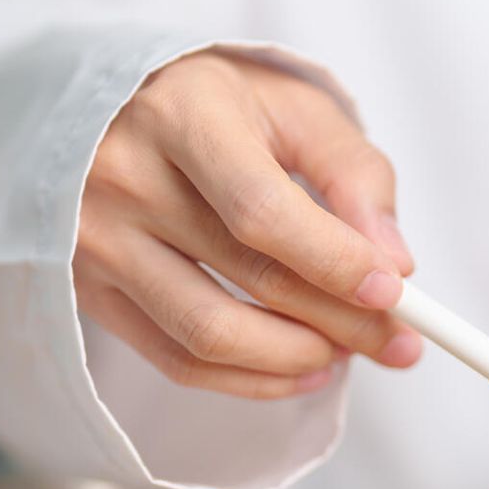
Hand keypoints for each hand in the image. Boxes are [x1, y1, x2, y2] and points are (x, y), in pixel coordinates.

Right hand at [74, 51, 421, 398]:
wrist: (112, 110)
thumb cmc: (220, 108)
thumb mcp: (296, 109)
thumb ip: (353, 174)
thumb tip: (392, 264)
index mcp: (183, 117)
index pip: (264, 212)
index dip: (334, 262)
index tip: (395, 292)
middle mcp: (125, 178)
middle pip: (249, 278)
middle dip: (342, 322)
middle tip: (400, 341)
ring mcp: (97, 241)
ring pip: (210, 335)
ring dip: (297, 359)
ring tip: (348, 353)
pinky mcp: (88, 291)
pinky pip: (177, 361)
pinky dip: (251, 380)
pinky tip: (302, 370)